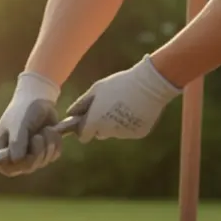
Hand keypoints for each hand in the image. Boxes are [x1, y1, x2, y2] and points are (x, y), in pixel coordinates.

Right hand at [0, 71, 63, 176]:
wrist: (39, 97)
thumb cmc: (24, 109)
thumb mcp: (19, 124)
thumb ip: (17, 142)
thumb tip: (16, 161)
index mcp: (2, 149)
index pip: (8, 169)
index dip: (19, 166)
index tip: (28, 156)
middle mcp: (15, 153)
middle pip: (28, 167)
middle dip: (38, 153)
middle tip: (39, 136)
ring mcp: (31, 152)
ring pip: (43, 162)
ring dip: (48, 145)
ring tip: (46, 130)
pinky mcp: (45, 148)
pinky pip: (53, 156)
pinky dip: (56, 144)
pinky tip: (53, 132)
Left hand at [67, 55, 181, 142]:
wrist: (151, 83)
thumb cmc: (120, 84)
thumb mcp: (97, 90)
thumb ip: (81, 104)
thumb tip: (70, 114)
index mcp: (94, 122)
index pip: (83, 136)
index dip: (84, 129)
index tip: (87, 122)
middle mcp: (108, 131)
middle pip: (99, 134)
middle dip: (100, 125)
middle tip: (109, 108)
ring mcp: (124, 134)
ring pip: (115, 132)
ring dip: (116, 124)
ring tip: (125, 105)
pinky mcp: (138, 134)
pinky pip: (130, 131)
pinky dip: (131, 123)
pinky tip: (136, 109)